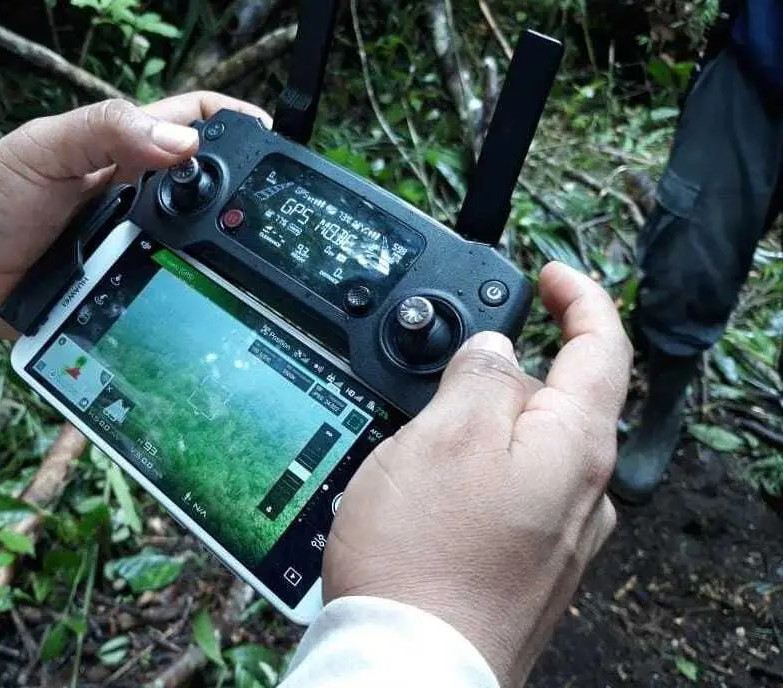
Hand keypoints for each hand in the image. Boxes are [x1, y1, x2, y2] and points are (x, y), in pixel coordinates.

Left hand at [0, 92, 271, 338]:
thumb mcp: (47, 148)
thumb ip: (107, 131)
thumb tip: (183, 143)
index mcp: (126, 150)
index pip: (194, 122)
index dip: (232, 121)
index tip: (268, 139)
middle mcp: (138, 196)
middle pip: (207, 190)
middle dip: (237, 198)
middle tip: (263, 217)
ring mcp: (132, 243)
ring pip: (194, 247)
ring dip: (216, 256)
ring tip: (247, 270)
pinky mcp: (121, 287)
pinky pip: (164, 293)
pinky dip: (185, 298)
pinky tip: (206, 308)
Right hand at [323, 263, 631, 687]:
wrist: (407, 665)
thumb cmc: (423, 558)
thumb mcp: (443, 436)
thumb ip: (479, 377)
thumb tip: (496, 350)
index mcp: (574, 448)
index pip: (603, 347)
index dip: (579, 297)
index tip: (548, 273)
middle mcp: (580, 494)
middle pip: (551, 401)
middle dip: (499, 373)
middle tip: (435, 374)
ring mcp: (553, 536)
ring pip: (518, 451)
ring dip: (474, 429)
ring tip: (411, 447)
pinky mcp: (522, 567)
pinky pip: (502, 495)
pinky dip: (468, 475)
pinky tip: (421, 496)